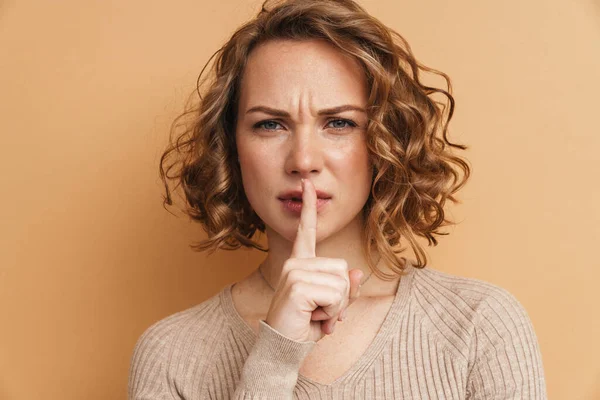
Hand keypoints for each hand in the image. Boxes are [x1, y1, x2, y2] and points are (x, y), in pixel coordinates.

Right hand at [264, 178, 363, 341]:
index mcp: (300, 263)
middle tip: (320, 311)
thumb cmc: (305, 327)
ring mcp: (293, 271)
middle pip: (343, 268)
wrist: (283, 349)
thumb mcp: (332, 307)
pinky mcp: (296, 285)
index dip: (309, 206)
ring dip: (336, 306)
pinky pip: (335, 295)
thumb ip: (346, 289)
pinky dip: (331, 313)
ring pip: (341, 283)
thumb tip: (356, 272)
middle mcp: (294, 263)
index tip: (307, 183)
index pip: (306, 230)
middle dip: (341, 297)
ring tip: (315, 315)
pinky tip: (312, 318)